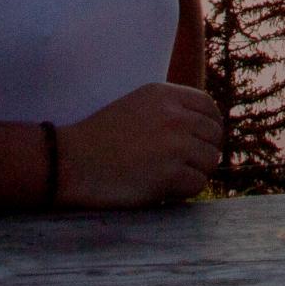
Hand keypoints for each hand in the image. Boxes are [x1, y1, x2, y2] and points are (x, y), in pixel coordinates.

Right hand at [56, 82, 224, 206]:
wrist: (71, 163)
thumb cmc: (100, 138)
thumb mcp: (138, 105)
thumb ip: (171, 109)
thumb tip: (208, 126)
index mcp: (165, 95)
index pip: (209, 108)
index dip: (210, 126)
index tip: (201, 141)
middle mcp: (175, 116)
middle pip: (214, 136)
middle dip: (202, 152)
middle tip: (182, 165)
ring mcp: (175, 145)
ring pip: (210, 161)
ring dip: (194, 172)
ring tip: (169, 177)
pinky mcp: (170, 174)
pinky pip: (197, 184)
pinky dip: (183, 191)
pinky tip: (162, 189)